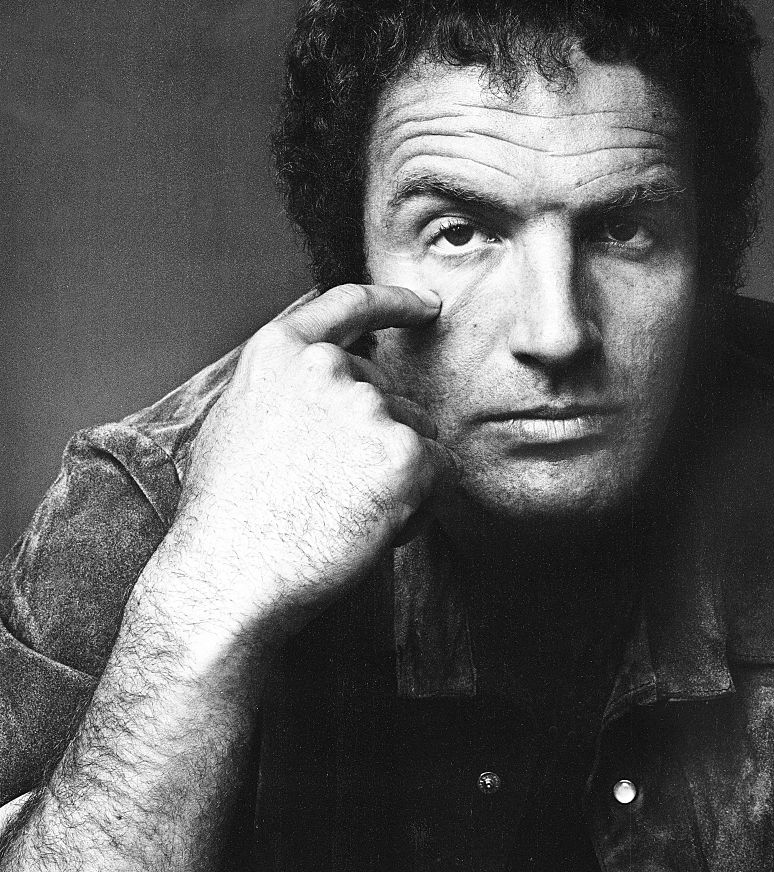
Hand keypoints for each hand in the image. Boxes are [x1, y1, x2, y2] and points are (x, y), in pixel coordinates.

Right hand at [156, 284, 455, 644]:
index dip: (395, 302)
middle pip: (389, 394)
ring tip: (343, 511)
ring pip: (417, 433)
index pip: (350, 305)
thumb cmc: (228, 514)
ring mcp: (370, 409)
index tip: (426, 305)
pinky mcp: (405, 455)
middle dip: (377, 439)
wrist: (231, 574)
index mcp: (282, 353)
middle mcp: (329, 368)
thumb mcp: (239, 420)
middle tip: (330, 490)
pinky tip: (375, 525)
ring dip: (398, 471)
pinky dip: (421, 501)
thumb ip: (290, 387)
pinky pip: (440, 471)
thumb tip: (328, 379)